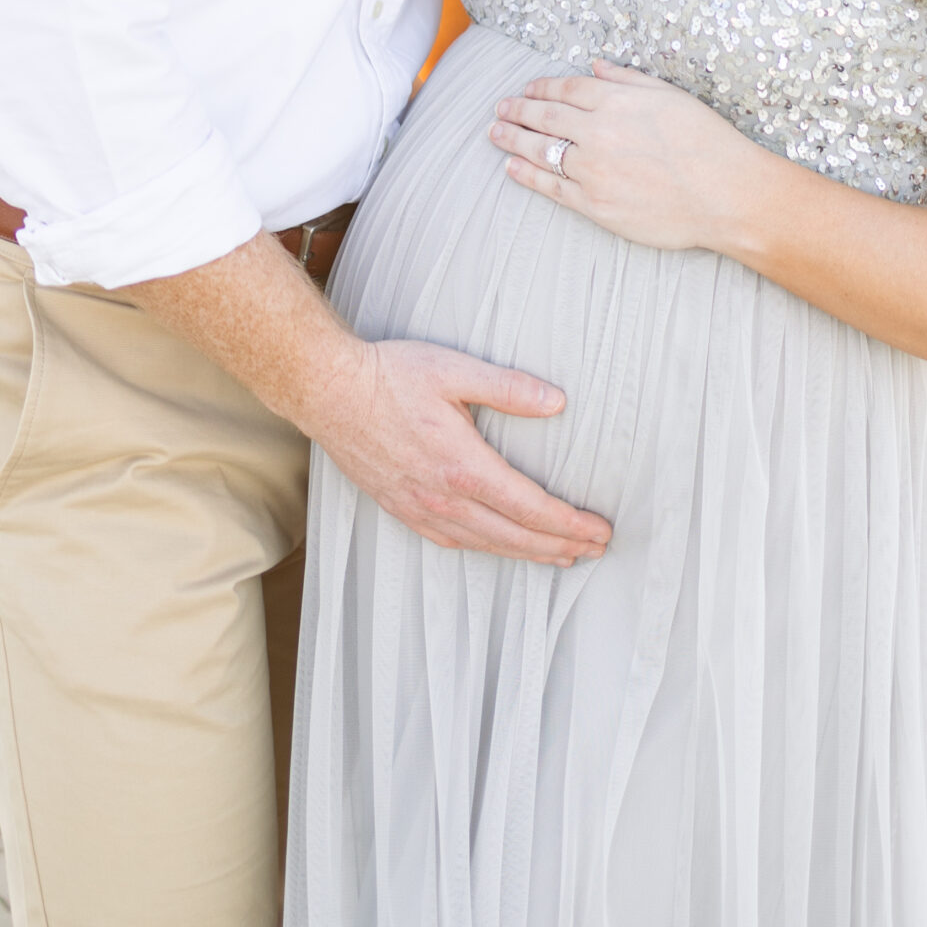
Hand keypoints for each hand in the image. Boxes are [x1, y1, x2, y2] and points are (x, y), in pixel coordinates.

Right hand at [304, 334, 612, 566]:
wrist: (326, 390)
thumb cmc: (389, 374)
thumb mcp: (454, 370)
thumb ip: (509, 388)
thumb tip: (558, 402)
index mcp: (463, 465)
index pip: (530, 507)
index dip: (569, 523)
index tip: (600, 530)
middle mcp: (443, 496)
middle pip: (514, 535)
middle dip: (559, 545)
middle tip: (594, 549)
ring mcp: (419, 507)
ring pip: (484, 544)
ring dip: (526, 553)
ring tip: (559, 556)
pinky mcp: (400, 507)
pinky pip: (450, 540)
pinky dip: (483, 549)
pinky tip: (495, 546)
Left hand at [491, 60, 764, 252]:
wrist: (725, 194)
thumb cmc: (706, 141)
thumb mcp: (669, 96)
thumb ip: (627, 79)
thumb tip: (596, 67)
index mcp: (615, 101)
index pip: (565, 89)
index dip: (541, 88)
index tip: (527, 90)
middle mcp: (597, 132)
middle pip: (544, 118)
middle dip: (517, 111)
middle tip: (500, 109)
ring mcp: (593, 170)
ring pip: (541, 151)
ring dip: (513, 139)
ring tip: (495, 133)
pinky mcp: (594, 205)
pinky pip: (551, 187)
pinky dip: (527, 175)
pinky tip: (512, 167)